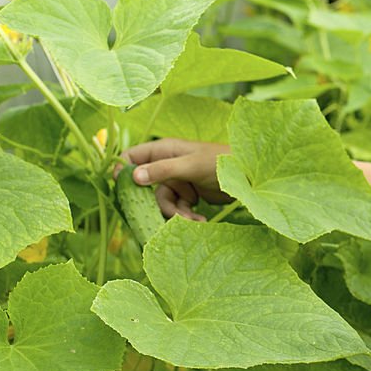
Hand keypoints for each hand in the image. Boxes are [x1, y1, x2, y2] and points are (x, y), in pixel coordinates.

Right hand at [113, 138, 232, 221]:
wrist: (248, 177)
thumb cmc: (221, 162)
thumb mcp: (190, 165)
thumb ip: (163, 170)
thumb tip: (133, 176)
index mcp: (164, 150)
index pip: (132, 157)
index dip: (123, 172)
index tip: (122, 190)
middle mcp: (167, 165)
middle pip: (144, 187)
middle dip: (153, 203)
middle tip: (161, 214)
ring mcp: (177, 180)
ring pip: (162, 201)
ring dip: (175, 213)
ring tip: (193, 219)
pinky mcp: (188, 194)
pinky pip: (177, 208)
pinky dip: (186, 215)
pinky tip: (200, 219)